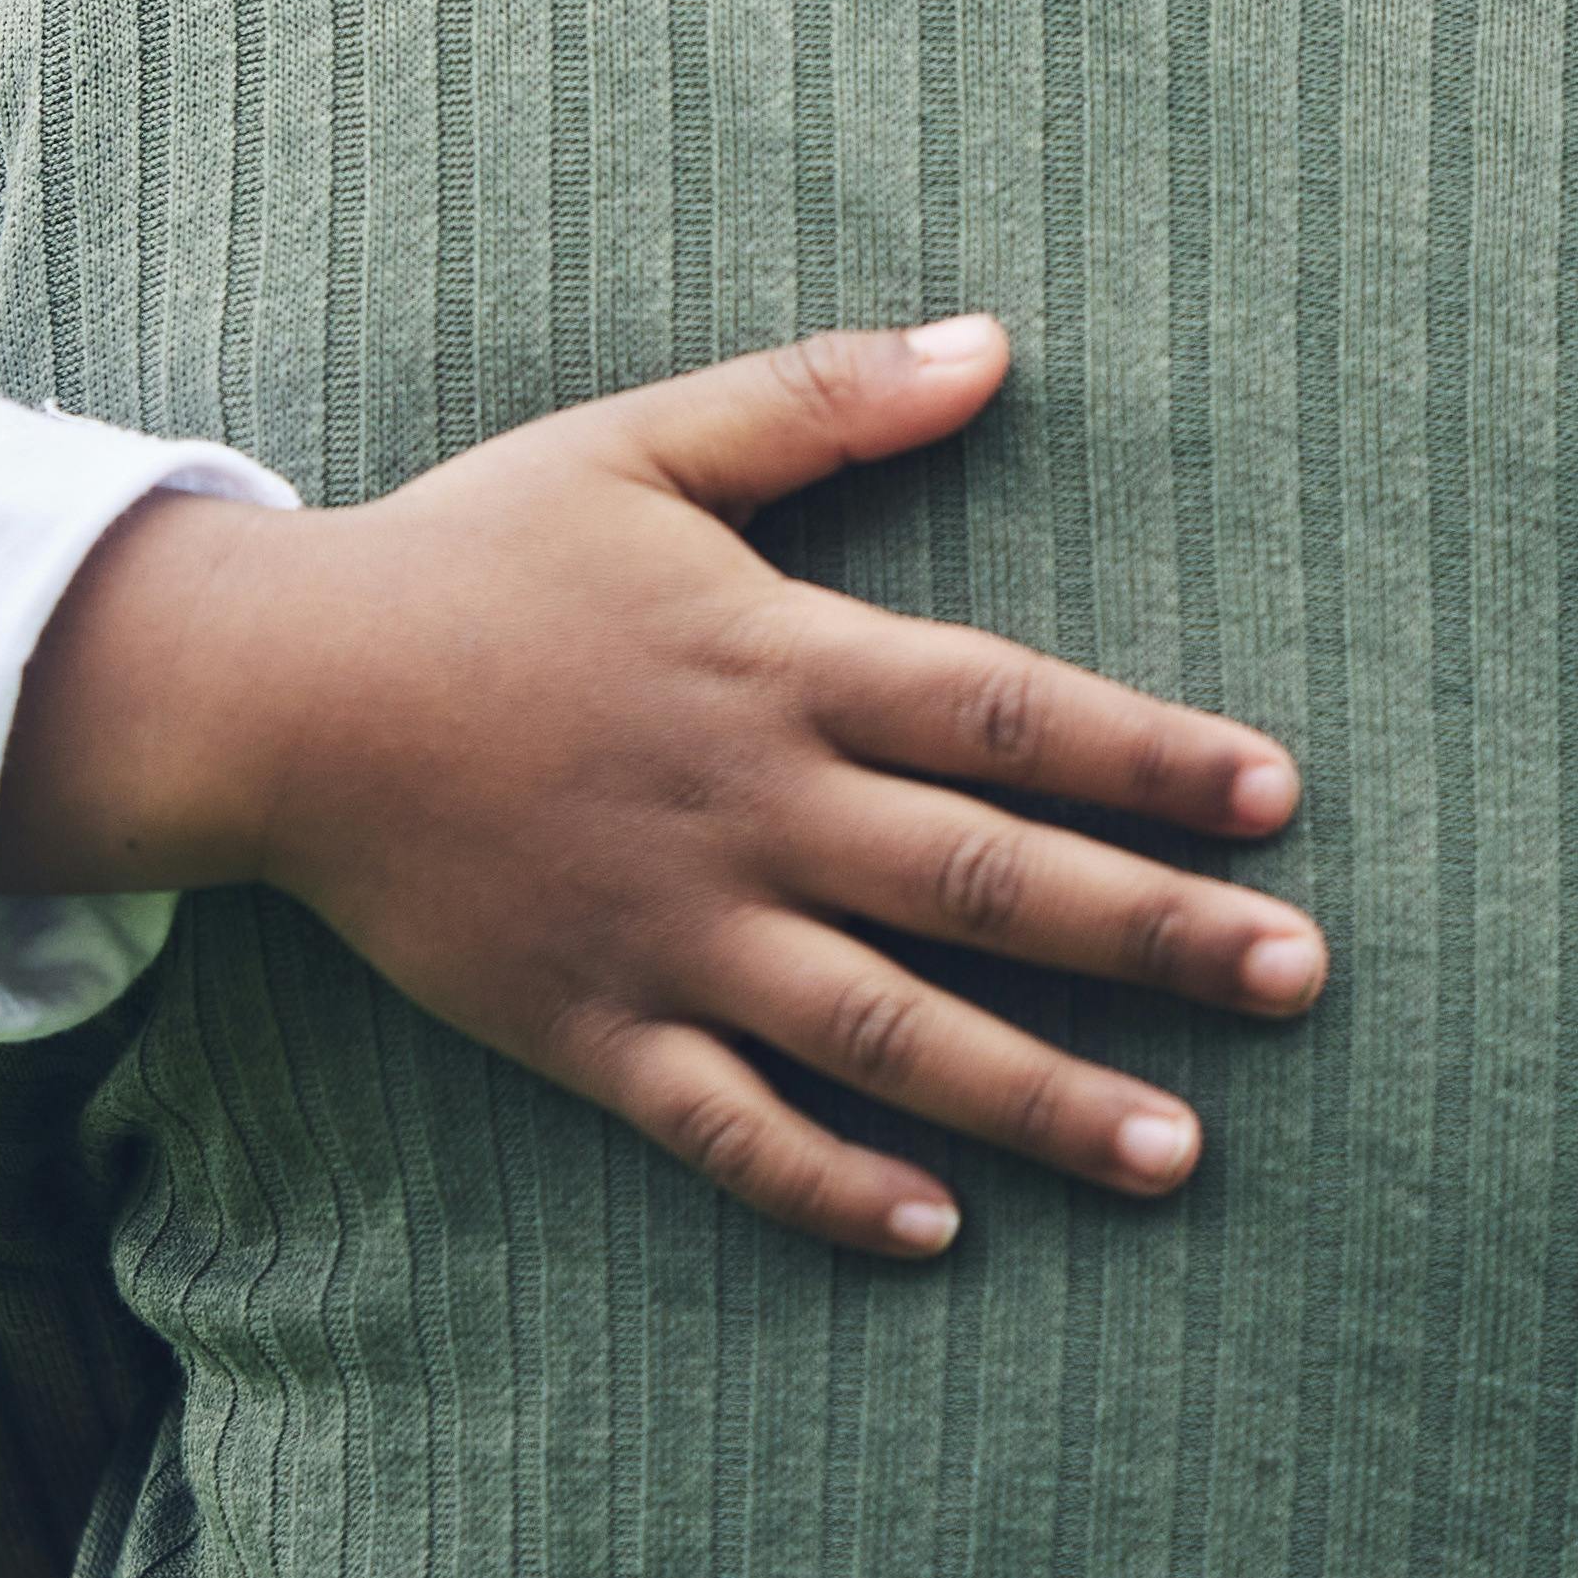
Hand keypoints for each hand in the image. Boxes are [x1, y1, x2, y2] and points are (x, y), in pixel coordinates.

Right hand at [0, 319, 1323, 1257]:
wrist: (277, 691)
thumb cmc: (473, 551)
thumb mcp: (645, 440)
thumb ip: (821, 399)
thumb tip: (993, 346)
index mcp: (777, 657)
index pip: (1008, 713)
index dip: (1152, 757)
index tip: (1278, 803)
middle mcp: (749, 805)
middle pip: (987, 880)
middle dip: (1157, 936)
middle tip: (1299, 981)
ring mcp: (672, 930)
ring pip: (887, 1032)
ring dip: (1042, 1093)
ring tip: (1182, 1151)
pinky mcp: (590, 1026)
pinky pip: (727, 1127)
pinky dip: (831, 1185)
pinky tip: (940, 1232)